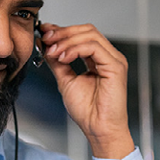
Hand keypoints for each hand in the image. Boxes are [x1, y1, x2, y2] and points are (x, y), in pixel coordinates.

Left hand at [40, 23, 135, 159]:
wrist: (98, 129)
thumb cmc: (88, 111)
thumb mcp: (66, 81)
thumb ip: (58, 62)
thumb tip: (45, 46)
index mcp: (98, 59)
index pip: (82, 35)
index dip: (62, 31)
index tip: (43, 33)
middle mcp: (108, 57)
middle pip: (87, 30)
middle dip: (63, 32)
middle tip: (46, 39)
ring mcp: (114, 60)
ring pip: (90, 35)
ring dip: (66, 41)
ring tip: (53, 52)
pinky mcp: (115, 66)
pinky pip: (93, 47)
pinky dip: (75, 49)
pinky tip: (63, 58)